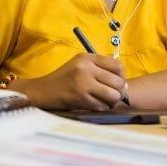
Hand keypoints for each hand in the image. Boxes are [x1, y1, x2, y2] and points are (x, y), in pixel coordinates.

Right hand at [11, 53, 127, 110]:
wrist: (43, 90)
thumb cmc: (64, 79)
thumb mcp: (79, 65)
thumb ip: (99, 68)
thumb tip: (123, 84)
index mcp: (87, 58)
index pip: (117, 65)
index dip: (121, 76)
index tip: (115, 82)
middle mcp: (86, 68)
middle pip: (118, 81)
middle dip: (119, 91)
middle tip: (113, 95)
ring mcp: (83, 83)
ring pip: (113, 95)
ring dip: (112, 101)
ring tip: (105, 101)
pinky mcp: (80, 98)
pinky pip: (102, 106)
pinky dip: (101, 107)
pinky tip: (94, 104)